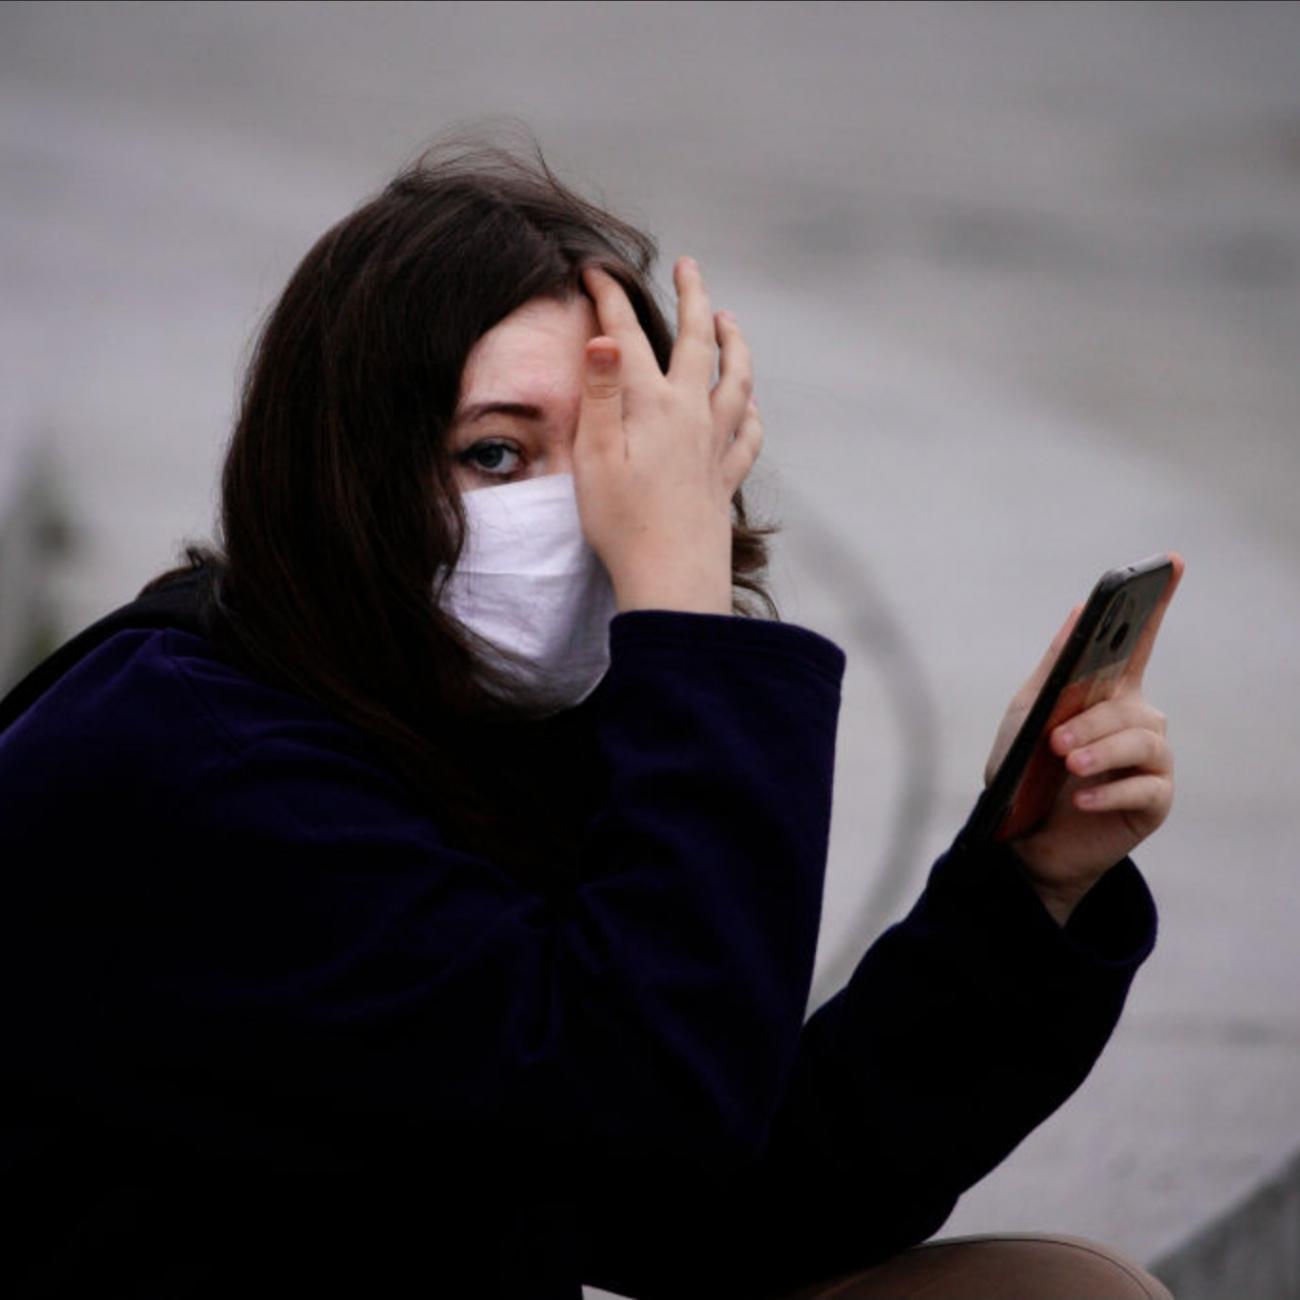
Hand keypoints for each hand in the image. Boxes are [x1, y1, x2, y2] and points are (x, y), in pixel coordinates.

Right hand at [574, 258, 761, 614]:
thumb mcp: (595, 456)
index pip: (627, 337)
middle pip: (698, 342)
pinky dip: (749, 410)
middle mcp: (691, 415)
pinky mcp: (725, 477)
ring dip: (734, 344)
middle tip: (688, 267)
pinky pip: (748, 433)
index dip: (610, 299)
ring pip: (736, 379)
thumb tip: (603, 338)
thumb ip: (600, 394)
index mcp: (652, 405)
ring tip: (729, 320)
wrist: (671, 578)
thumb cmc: (622, 523)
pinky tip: (748, 405)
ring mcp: (714, 445)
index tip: (594, 272)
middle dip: (693, 297)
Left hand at [985, 554, 1183, 923]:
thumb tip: (1079, 613)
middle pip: (1131, 704)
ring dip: (1100, 752)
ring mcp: (1150, 762)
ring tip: (1066, 764)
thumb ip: (1055, 668)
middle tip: (1055, 741)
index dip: (1154, 605)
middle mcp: (1137, 721)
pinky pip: (1145, 787)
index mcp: (1108, 693)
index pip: (1137, 642)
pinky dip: (1107, 790)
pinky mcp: (1153, 801)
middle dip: (1092, 722)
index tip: (1170, 564)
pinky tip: (1080, 796)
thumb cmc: (1024, 772)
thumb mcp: (1026, 716)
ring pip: (1142, 741)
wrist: (1018, 839)